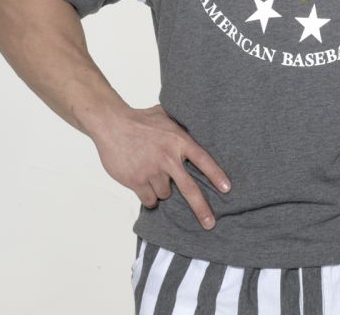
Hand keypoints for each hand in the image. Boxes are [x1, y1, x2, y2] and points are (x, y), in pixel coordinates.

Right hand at [91, 104, 230, 229]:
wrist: (112, 124)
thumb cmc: (139, 119)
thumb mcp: (165, 116)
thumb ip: (179, 126)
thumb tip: (195, 124)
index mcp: (178, 140)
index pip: (203, 160)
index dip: (216, 175)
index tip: (227, 189)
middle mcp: (168, 157)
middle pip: (189, 188)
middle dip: (201, 208)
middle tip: (210, 223)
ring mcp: (152, 171)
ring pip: (165, 194)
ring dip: (162, 190)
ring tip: (152, 173)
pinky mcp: (137, 181)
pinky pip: (149, 200)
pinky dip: (148, 196)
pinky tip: (143, 183)